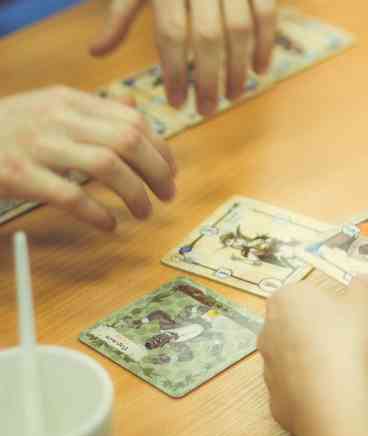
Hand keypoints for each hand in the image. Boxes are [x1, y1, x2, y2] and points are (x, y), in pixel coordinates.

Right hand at [0, 86, 176, 230]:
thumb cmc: (5, 130)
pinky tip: (109, 225)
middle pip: (128, 139)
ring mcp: (36, 145)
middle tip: (167, 195)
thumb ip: (91, 112)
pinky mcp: (18, 175)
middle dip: (157, 171)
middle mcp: (56, 117)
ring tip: (144, 212)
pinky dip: (99, 214)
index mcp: (68, 99)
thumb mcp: (47, 109)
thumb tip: (136, 110)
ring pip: (107, 165)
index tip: (172, 171)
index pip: (133, 119)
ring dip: (135, 193)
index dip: (161, 148)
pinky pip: (72, 195)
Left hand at [90, 0, 276, 115]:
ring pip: (239, 30)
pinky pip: (266, 15)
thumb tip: (95, 53)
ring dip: (237, 69)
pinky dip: (266, 44)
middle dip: (208, 80)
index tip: (175, 103)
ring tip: (232, 95)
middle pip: (207, 38)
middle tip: (206, 110)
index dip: (174, 72)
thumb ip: (120, 18)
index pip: (171, 34)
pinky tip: (259, 70)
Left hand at [258, 274, 367, 432]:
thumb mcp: (367, 303)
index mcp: (285, 299)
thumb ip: (363, 287)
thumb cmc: (348, 339)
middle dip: (318, 331)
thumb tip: (361, 281)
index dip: (330, 304)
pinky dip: (312, 389)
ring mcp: (268, 367)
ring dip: (314, 360)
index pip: (305, 293)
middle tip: (348, 340)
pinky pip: (297, 388)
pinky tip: (333, 391)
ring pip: (294, 358)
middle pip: (296, 325)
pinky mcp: (275, 399)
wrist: (332, 397)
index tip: (348, 316)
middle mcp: (268, 330)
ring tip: (343, 369)